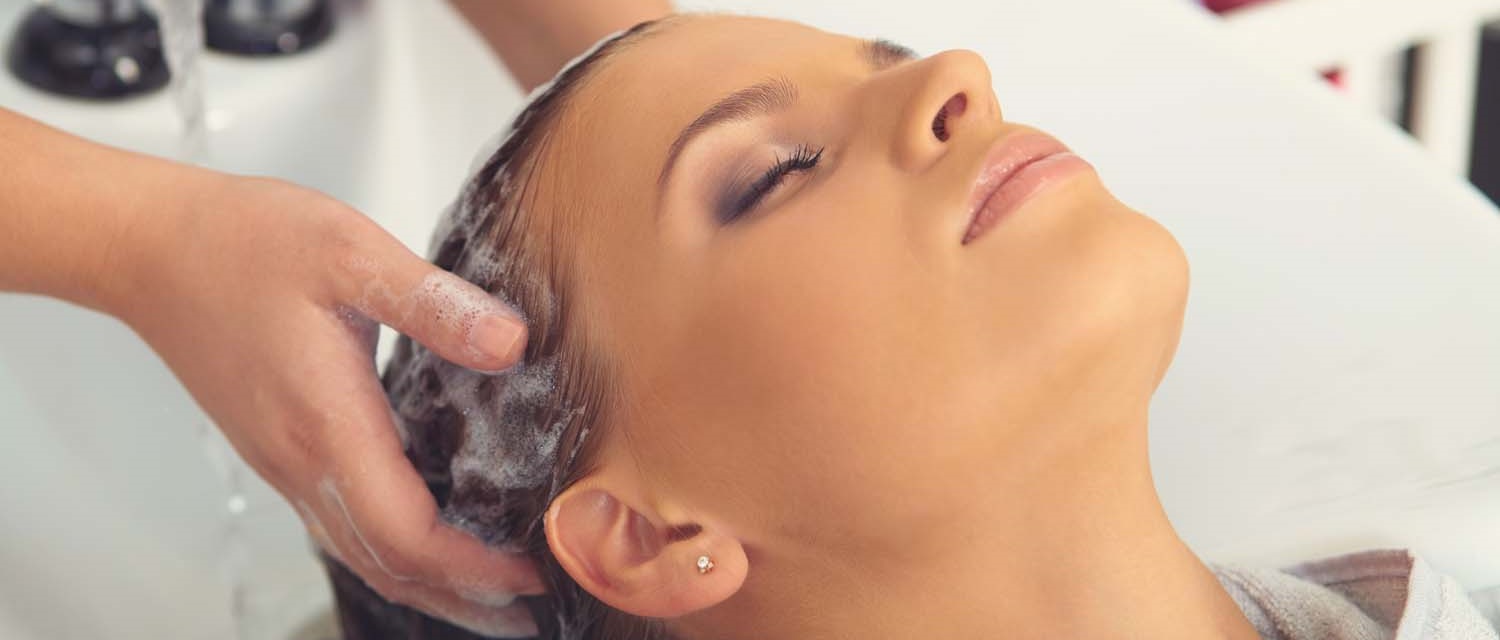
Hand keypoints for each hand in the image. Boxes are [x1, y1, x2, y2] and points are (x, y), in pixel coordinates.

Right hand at [106, 173, 542, 636]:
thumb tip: (511, 344)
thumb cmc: (245, 242)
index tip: (532, 571)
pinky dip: (391, 553)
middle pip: (388, 565)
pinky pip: (339, 527)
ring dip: (429, 584)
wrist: (151, 248)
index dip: (474, 566)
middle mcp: (303, 461)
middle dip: (464, 596)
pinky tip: (424, 543)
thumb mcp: (349, 251)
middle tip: (533, 607)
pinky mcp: (277, 452)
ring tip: (491, 598)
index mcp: (329, 424)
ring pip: (361, 554)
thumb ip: (433, 301)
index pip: (407, 532)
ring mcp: (285, 463)